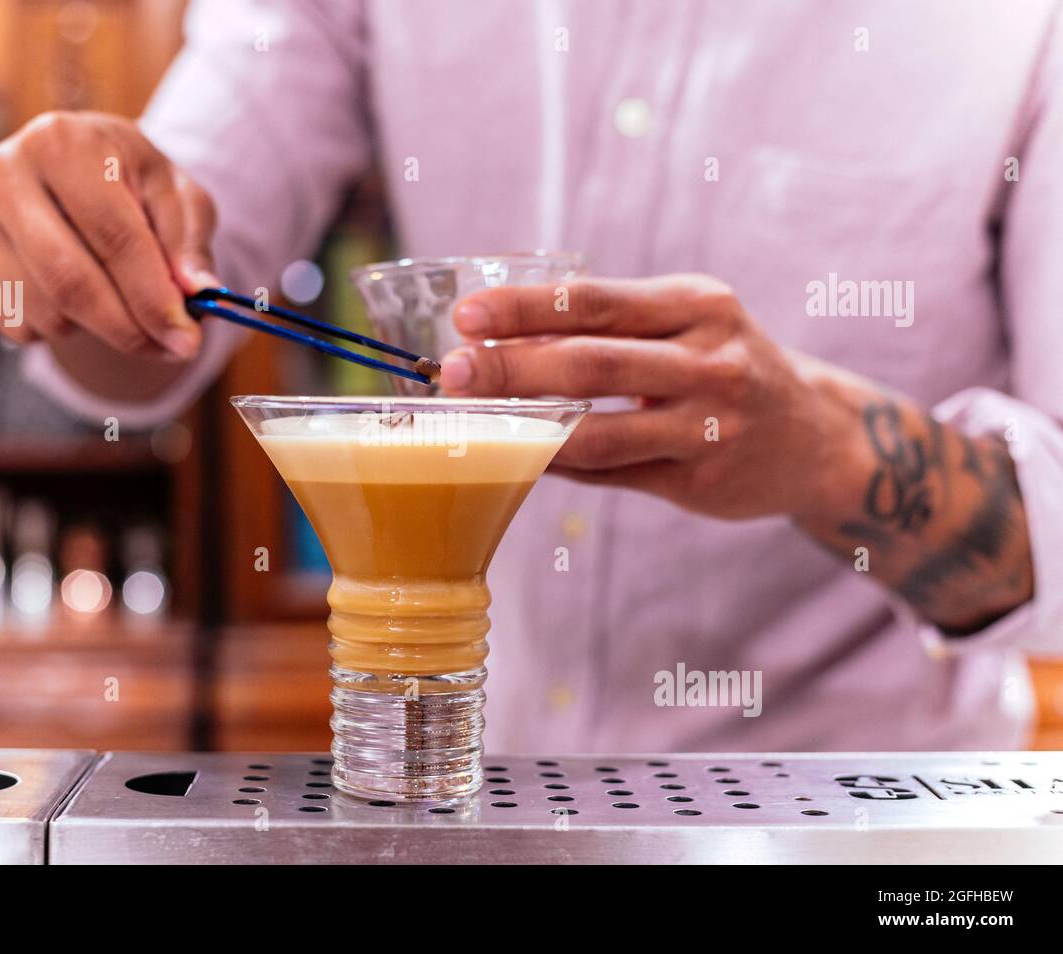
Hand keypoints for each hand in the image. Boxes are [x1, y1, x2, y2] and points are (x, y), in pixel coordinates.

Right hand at [0, 111, 217, 359]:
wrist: (77, 180)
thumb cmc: (135, 190)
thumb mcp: (178, 202)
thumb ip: (190, 247)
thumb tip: (197, 295)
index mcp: (64, 140)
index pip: (114, 237)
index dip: (153, 299)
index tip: (186, 342)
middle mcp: (2, 167)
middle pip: (68, 280)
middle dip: (125, 329)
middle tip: (165, 350)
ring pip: (41, 308)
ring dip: (93, 330)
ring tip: (118, 306)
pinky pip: (10, 321)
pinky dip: (51, 331)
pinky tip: (68, 299)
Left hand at [441, 273, 1033, 631]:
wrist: (813, 435)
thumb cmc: (722, 367)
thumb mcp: (687, 324)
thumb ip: (610, 330)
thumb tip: (502, 339)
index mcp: (699, 306)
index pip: (598, 300)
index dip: (527, 308)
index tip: (468, 314)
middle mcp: (712, 362)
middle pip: (593, 364)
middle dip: (513, 368)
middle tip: (455, 370)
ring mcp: (710, 427)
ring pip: (600, 432)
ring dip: (528, 428)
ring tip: (474, 420)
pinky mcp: (700, 482)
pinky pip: (612, 474)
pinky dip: (560, 463)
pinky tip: (520, 455)